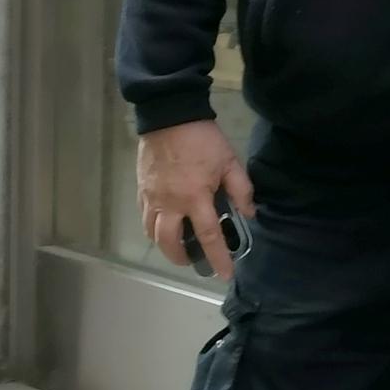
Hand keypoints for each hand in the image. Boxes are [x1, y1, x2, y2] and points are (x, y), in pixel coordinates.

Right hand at [137, 122, 254, 281]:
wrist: (169, 115)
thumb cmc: (203, 139)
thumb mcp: (230, 161)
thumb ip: (241, 190)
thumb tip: (249, 213)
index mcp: (195, 198)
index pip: (208, 236)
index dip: (218, 257)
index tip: (224, 274)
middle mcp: (170, 204)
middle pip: (170, 244)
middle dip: (182, 258)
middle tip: (194, 259)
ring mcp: (151, 198)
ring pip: (152, 234)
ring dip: (165, 245)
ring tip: (177, 244)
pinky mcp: (140, 189)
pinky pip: (144, 217)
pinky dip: (153, 227)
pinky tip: (164, 223)